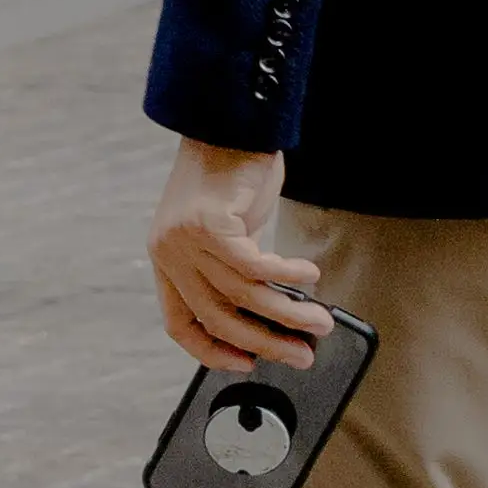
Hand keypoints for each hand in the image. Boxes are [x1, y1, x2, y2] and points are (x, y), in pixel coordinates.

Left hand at [150, 137, 324, 373]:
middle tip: (302, 353)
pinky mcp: (210, 224)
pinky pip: (255, 265)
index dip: (212, 350)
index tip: (248, 362)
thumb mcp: (225, 230)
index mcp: (166, 260)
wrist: (229, 126)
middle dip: (267, 342)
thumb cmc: (232, 177)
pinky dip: (288, 276)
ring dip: (288, 313)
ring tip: (320, 320)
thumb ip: (233, 267)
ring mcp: (185, 239)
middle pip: (218, 316)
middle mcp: (169, 252)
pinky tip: (310, 276)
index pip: (180, 322)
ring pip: (242, 295)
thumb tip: (273, 312)